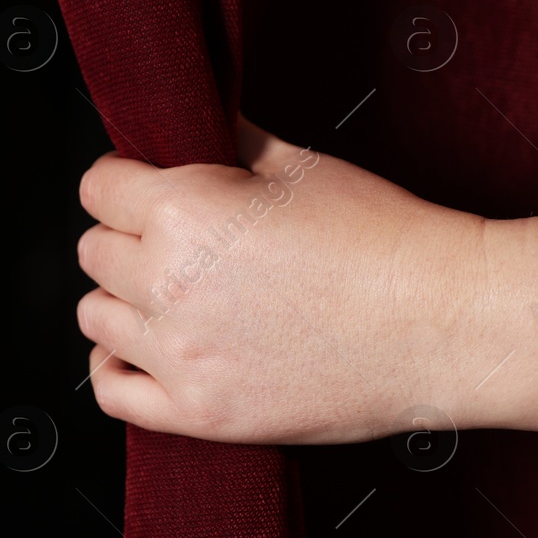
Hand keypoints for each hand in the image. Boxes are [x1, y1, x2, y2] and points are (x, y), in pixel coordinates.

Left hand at [75, 116, 537, 443]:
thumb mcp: (301, 164)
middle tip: (176, 240)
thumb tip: (193, 124)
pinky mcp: (201, 413)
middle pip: (93, 252)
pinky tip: (145, 349)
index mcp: (184, 211)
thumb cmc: (385, 240)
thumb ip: (228, 142)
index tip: (146, 186)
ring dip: (123, 301)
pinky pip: (111, 392)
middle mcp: (168, 284)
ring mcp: (180, 355)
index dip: (124, 180)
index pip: (99, 185)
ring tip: (173, 294)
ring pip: (94, 318)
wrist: (444, 323)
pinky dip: (117, 367)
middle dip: (126, 237)